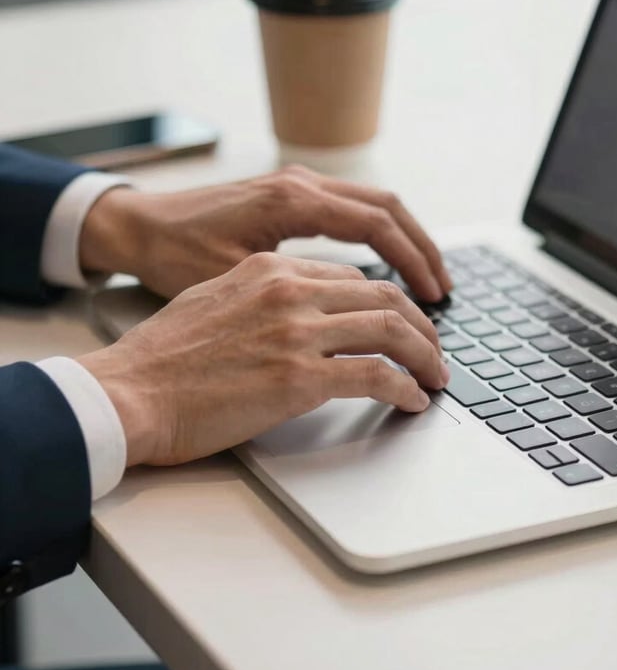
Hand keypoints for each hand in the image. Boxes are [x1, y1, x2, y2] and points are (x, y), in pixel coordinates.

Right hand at [77, 253, 448, 468]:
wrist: (129, 392)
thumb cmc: (163, 356)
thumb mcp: (215, 299)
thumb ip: (265, 296)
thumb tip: (304, 312)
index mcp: (271, 269)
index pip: (353, 277)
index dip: (387, 302)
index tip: (401, 324)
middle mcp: (289, 291)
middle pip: (383, 296)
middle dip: (420, 325)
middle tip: (433, 349)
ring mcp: (296, 332)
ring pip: (390, 329)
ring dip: (424, 356)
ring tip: (435, 377)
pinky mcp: (298, 378)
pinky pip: (375, 375)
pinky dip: (404, 387)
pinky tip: (411, 400)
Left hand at [80, 165, 451, 301]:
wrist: (135, 225)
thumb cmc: (173, 254)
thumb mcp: (232, 277)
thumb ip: (292, 290)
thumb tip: (348, 317)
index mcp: (292, 202)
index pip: (378, 225)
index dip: (414, 263)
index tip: (434, 297)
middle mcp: (301, 184)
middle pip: (388, 207)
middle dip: (423, 248)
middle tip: (443, 290)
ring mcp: (296, 185)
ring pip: (372, 204)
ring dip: (405, 239)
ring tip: (425, 279)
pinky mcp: (289, 196)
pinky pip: (350, 208)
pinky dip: (378, 234)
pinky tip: (383, 264)